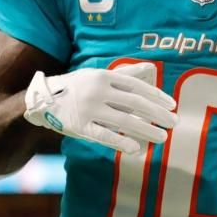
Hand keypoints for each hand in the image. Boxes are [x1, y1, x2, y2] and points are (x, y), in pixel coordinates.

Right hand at [23, 63, 177, 153]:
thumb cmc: (78, 86)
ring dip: (147, 130)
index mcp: (105, 76)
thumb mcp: (99, 75)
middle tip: (175, 123)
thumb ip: (125, 74)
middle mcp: (99, 91)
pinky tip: (136, 148)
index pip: (138, 86)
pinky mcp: (80, 127)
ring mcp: (89, 109)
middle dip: (158, 114)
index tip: (172, 105)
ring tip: (163, 137)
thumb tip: (151, 67)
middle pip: (136, 103)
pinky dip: (121, 142)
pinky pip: (104, 136)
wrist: (41, 99)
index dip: (157, 96)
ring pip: (124, 121)